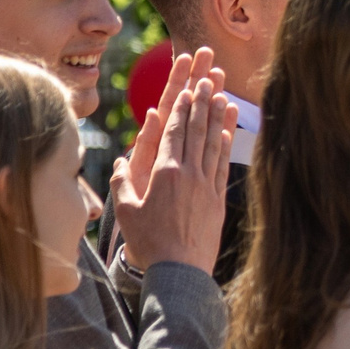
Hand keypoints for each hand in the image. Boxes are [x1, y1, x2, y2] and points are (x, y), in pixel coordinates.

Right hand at [113, 47, 235, 273]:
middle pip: (196, 131)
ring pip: (213, 144)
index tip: (189, 86)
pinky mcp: (219, 199)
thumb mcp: (127, 211)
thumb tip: (121, 160)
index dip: (183, 107)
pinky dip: (225, 146)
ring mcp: (207, 185)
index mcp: (165, 173)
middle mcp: (190, 174)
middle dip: (202, 102)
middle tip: (209, 78)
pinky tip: (228, 132)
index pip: (174, 131)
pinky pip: (223, 165)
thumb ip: (122, 182)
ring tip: (222, 96)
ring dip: (217, 118)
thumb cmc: (148, 242)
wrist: (180, 270)